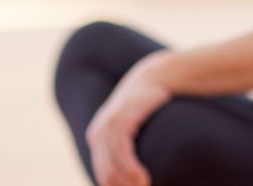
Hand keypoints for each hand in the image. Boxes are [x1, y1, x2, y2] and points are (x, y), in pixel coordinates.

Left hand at [86, 53, 172, 185]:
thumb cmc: (148, 104)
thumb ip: (127, 144)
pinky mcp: (120, 121)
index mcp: (98, 137)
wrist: (154, 76)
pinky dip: (131, 170)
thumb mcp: (133, 125)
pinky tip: (143, 179)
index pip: (102, 173)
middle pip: (105, 174)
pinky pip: (121, 153)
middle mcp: (98, 133)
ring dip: (128, 183)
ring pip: (112, 167)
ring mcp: (107, 127)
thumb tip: (135, 170)